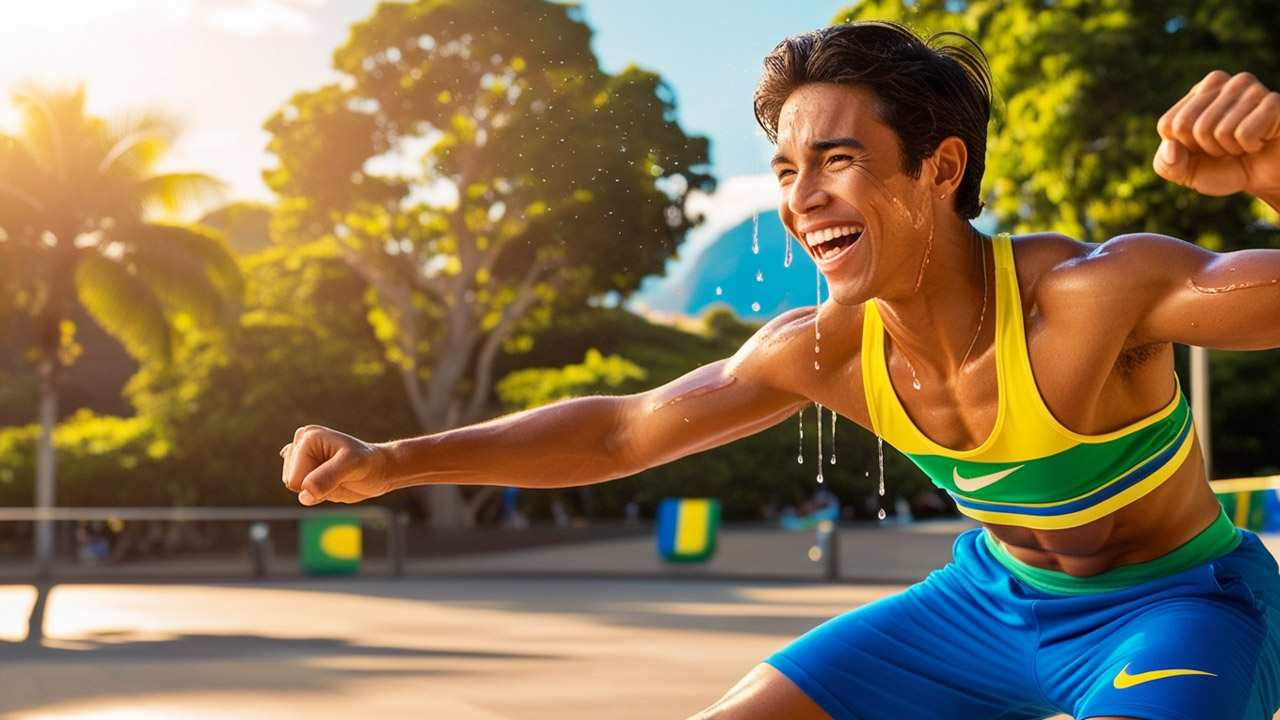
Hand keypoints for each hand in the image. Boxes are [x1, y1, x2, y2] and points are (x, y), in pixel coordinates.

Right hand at [280, 425, 394, 504]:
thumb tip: (304, 495)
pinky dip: (316, 491)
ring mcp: (302, 456)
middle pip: (291, 482)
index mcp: (308, 437)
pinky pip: (300, 490)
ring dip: (317, 488)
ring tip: (336, 476)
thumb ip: (327, 478)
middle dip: (316, 486)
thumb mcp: (351, 467)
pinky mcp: (305, 468)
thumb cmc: (369, 464)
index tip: (339, 472)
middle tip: (338, 475)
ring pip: (295, 487)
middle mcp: (301, 444)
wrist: (379, 470)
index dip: (317, 483)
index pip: (295, 478)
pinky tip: (330, 479)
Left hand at [1154, 70, 1279, 198]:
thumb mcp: (1187, 172)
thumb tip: (1170, 148)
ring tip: (1245, 143)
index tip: (1204, 148)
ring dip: (1231, 149)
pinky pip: (1244, 134)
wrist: (1269, 176)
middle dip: (1208, 150)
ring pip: (1219, 131)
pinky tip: (1262, 139)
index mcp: (1196, 92)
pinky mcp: (1273, 100)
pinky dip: (1250, 146)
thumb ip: (1166, 165)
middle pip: (1193, 128)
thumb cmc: (1226, 168)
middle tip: (1228, 147)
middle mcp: (1221, 81)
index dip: (1185, 148)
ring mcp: (1248, 86)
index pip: (1169, 125)